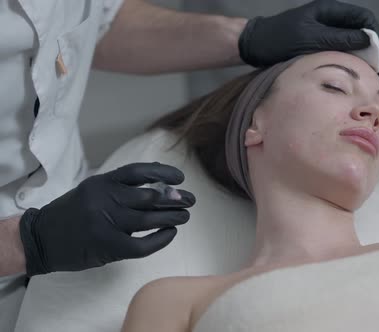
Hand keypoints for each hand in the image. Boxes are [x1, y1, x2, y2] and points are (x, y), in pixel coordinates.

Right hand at [19, 162, 195, 275]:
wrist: (41, 239)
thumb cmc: (72, 213)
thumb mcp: (92, 190)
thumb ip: (121, 185)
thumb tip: (160, 179)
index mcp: (101, 183)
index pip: (139, 172)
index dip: (163, 173)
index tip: (180, 178)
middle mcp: (104, 199)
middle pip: (149, 196)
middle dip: (175, 198)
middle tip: (190, 200)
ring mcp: (105, 223)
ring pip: (149, 218)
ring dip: (172, 217)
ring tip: (185, 216)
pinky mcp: (107, 246)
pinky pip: (142, 244)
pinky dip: (161, 239)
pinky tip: (170, 234)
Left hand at [239, 0, 378, 83]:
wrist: (254, 46)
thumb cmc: (278, 39)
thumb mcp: (310, 39)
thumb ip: (338, 39)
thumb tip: (368, 41)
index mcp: (330, 11)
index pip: (364, 20)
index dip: (378, 40)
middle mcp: (332, 21)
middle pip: (365, 35)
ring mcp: (328, 35)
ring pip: (358, 48)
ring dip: (372, 65)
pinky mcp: (323, 49)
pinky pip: (346, 57)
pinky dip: (358, 69)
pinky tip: (366, 82)